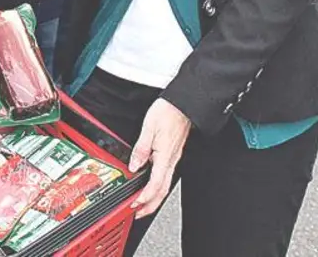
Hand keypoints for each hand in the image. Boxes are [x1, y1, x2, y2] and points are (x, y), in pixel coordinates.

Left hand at [129, 99, 190, 217]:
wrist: (184, 103)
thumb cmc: (169, 111)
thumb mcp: (149, 127)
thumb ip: (140, 149)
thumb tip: (133, 166)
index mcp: (165, 156)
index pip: (155, 184)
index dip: (144, 198)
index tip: (134, 204)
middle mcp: (171, 160)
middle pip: (162, 191)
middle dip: (150, 206)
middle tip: (138, 213)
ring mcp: (173, 158)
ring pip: (165, 185)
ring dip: (154, 198)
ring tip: (142, 203)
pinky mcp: (173, 153)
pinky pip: (165, 175)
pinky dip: (157, 186)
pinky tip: (150, 184)